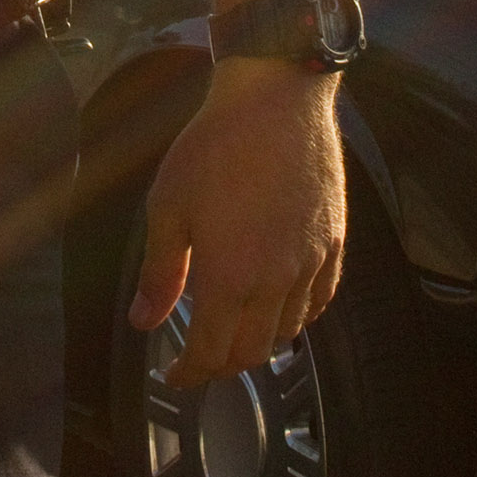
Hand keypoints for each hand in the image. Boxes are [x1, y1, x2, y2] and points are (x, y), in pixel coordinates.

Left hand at [127, 59, 346, 388]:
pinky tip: (283, 306)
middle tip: (201, 358)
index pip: (211, 353)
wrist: (276, 99)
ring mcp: (311, 262)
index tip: (175, 377)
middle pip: (253, 351)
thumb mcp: (168, 207)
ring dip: (260, 342)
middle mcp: (276, 281)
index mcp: (230, 278)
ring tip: (237, 332)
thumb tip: (143, 321)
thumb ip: (159, 272)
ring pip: (288, 330)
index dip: (190, 373)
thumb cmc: (215, 146)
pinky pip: (321, 299)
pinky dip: (299, 315)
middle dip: (222, 365)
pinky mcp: (333, 241)